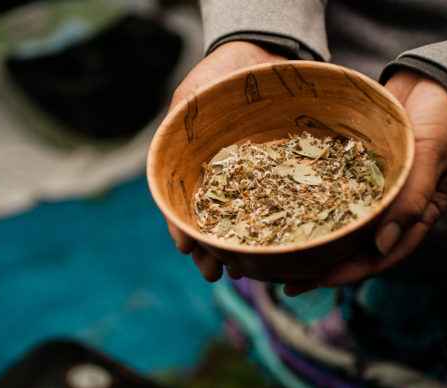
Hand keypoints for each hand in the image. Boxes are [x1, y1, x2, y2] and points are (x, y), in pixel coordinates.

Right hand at [163, 42, 287, 280]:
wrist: (260, 55)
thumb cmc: (218, 77)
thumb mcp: (189, 97)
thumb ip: (176, 126)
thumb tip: (163, 163)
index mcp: (195, 169)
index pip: (184, 206)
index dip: (184, 228)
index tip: (187, 248)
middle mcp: (224, 181)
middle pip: (214, 225)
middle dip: (213, 252)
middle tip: (214, 274)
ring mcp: (255, 181)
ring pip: (247, 223)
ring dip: (243, 250)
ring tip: (243, 273)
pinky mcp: (283, 175)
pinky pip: (282, 204)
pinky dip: (278, 229)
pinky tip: (278, 248)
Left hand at [283, 69, 446, 295]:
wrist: (441, 80)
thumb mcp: (432, 158)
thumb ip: (412, 199)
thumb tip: (383, 245)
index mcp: (413, 216)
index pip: (380, 255)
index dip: (350, 271)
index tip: (320, 281)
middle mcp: (389, 209)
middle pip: (352, 247)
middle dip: (321, 267)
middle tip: (286, 281)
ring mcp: (370, 189)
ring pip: (338, 222)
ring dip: (311, 240)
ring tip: (278, 255)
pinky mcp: (355, 168)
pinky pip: (330, 190)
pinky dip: (309, 202)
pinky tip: (282, 208)